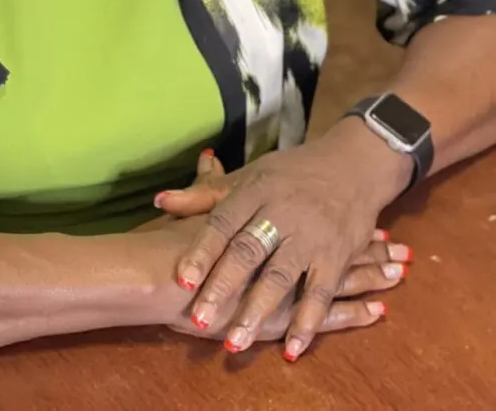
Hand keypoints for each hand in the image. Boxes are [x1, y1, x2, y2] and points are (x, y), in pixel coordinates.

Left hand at [160, 126, 412, 361]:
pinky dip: (307, 322)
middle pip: (248, 252)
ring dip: (257, 311)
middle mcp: (281, 213)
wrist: (354, 165)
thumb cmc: (292, 174)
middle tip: (198, 319)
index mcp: (255, 191)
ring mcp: (310, 236)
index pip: (223, 221)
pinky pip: (320, 292)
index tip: (181, 278)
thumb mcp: (250, 176)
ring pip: (280, 276)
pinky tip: (291, 348)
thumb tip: (159, 201)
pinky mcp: (337, 256)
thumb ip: (205, 194)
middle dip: (223, 286)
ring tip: (234, 343)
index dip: (202, 250)